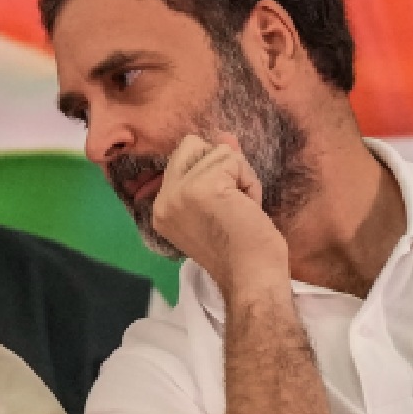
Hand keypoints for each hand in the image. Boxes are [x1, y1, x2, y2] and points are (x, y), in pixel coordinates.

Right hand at [151, 134, 288, 300]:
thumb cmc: (241, 251)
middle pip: (193, 145)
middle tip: (232, 204)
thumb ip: (214, 171)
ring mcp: (180, 191)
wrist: (251, 278)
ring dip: (240, 177)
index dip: (210, 169)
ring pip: (218, 151)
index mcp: (161, 207)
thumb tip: (223, 135)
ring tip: (241, 209)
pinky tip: (247, 207)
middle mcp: (164, 198)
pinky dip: (248, 181)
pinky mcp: (202, 187)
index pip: (181, 158)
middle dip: (222, 167)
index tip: (223, 201)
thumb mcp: (219, 206)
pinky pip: (233, 159)